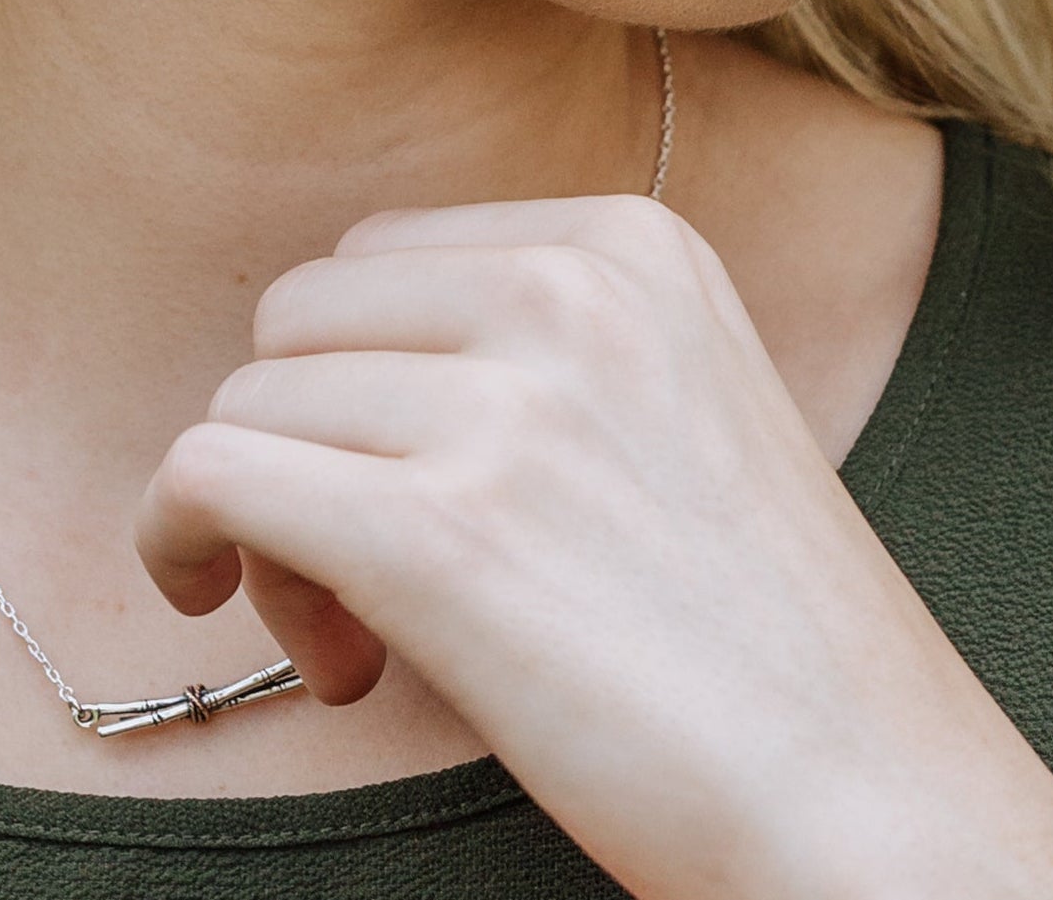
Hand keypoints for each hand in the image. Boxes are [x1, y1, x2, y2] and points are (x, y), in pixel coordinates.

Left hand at [135, 197, 1052, 899]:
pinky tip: (218, 599)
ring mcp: (507, 408)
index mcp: (629, 241)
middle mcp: (568, 291)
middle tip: (359, 582)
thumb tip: (312, 360)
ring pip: (249, 402)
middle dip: (304, 439)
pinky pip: (209, 473)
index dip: (360, 377)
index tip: (406, 488)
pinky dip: (177, 534)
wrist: (875, 811)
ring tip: (353, 639)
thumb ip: (529, 340)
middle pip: (301, 318)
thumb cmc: (754, 639)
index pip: (381, 256)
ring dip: (262, 524)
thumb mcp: (673, 398)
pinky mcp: (436, 538)